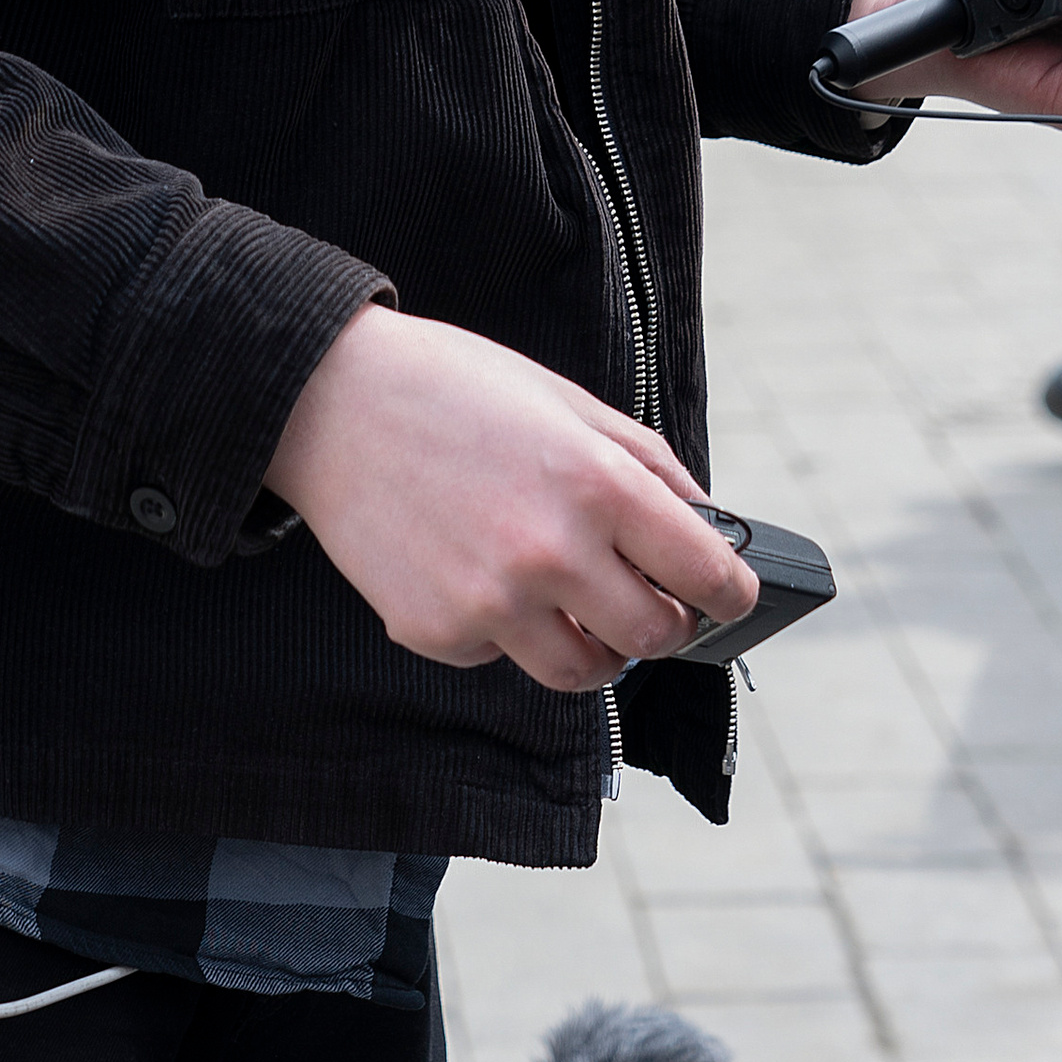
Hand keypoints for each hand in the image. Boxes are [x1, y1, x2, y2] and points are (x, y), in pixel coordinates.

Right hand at [262, 304, 757, 692]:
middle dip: (664, 624)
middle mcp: (551, 552)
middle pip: (654, 637)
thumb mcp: (569, 401)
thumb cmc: (455, 388)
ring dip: (594, 648)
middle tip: (650, 603)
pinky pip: (498, 657)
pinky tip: (476, 573)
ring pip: (581, 672)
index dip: (731, 592)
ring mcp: (490, 602)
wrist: (329, 402)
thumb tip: (707, 525)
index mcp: (599, 484)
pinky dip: (503, 629)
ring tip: (573, 607)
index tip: (729, 596)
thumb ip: (647, 465)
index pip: (708, 575)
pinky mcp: (437, 632)